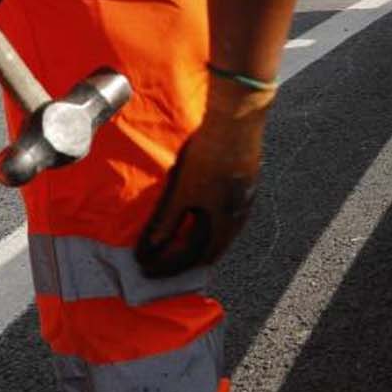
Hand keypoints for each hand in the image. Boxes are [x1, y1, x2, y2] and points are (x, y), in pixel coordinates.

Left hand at [136, 75, 275, 276]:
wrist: (236, 122)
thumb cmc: (208, 158)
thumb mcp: (182, 192)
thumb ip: (166, 221)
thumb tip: (149, 249)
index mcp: (225, 224)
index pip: (195, 259)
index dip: (169, 267)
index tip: (147, 269)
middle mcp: (238, 218)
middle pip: (210, 249)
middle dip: (184, 258)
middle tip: (161, 261)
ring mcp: (243, 201)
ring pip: (219, 232)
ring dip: (197, 240)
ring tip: (176, 241)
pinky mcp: (242, 184)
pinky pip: (222, 216)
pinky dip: (205, 223)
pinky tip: (196, 213)